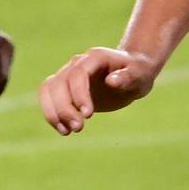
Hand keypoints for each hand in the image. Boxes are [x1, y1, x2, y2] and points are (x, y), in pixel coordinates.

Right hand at [37, 44, 159, 135]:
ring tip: (68, 131)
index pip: (78, 74)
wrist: (131, 74)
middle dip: (65, 107)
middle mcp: (77, 63)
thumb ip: (127, 77)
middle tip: (79, 128)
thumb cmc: (138, 73)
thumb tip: (112, 81)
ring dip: (54, 112)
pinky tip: (65, 130)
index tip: (88, 115)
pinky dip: (52, 114)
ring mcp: (68, 74)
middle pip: (59, 83)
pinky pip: (48, 97)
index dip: (79, 94)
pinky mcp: (65, 88)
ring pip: (48, 89)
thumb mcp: (140, 76)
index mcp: (95, 57)